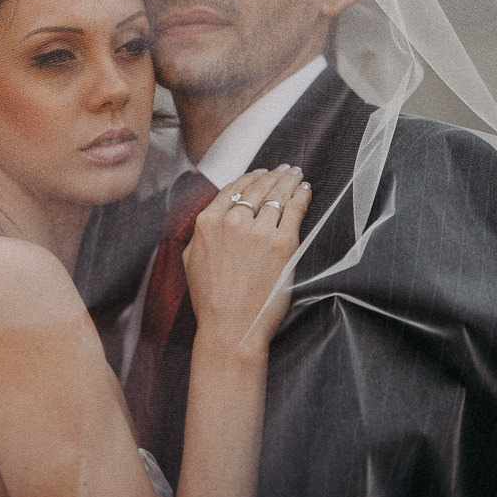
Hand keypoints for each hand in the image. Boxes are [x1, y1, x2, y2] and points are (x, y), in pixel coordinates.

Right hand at [182, 166, 310, 357]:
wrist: (230, 328)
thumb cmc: (210, 301)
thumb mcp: (191, 260)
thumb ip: (200, 235)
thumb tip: (211, 220)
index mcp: (207, 223)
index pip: (232, 189)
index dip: (250, 178)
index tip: (261, 173)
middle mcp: (232, 222)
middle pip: (257, 188)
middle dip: (273, 175)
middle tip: (285, 168)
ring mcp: (258, 232)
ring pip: (277, 195)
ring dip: (289, 181)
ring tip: (297, 175)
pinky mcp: (281, 244)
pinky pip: (294, 210)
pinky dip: (301, 196)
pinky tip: (306, 190)